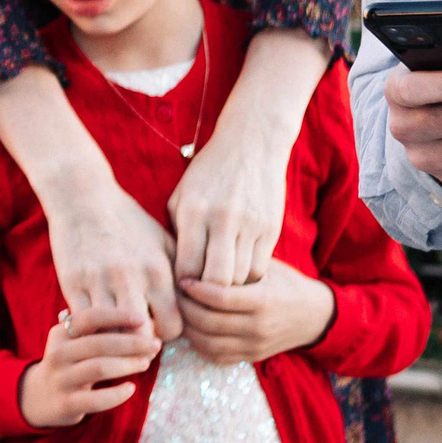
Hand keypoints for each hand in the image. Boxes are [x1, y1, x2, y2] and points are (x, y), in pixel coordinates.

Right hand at [19, 302, 160, 428]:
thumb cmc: (68, 365)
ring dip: (127, 365)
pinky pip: (96, 399)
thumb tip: (139, 322)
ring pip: (99, 368)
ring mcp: (61, 379)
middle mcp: (58, 354)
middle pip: (99, 344)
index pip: (89, 317)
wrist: (38, 398)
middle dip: (131, 343)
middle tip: (154, 345)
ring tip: (145, 364)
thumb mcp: (72, 343)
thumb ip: (96, 332)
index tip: (142, 318)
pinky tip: (131, 389)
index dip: (117, 316)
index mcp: (61, 334)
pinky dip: (117, 394)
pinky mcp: (67, 403)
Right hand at [41, 179, 183, 341]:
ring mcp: (99, 282)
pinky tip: (95, 320)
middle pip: (143, 337)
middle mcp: (131, 279)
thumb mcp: (164, 242)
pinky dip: (91, 328)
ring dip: (114, 338)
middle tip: (137, 335)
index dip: (167, 333)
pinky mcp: (72, 283)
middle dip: (141, 343)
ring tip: (116, 332)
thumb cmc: (128, 221)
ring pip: (111, 334)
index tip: (159, 326)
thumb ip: (182, 275)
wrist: (83, 197)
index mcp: (158, 271)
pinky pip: (83, 323)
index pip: (174, 327)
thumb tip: (196, 305)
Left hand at [169, 27, 325, 285]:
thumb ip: (176, 233)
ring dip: (229, 289)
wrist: (252, 144)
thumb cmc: (208, 174)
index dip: (181, 289)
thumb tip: (170, 274)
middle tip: (199, 298)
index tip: (178, 292)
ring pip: (241, 278)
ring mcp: (250, 225)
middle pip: (216, 281)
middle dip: (207, 296)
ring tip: (217, 288)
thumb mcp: (181, 197)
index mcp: (193, 212)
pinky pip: (259, 268)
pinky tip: (236, 272)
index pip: (185, 269)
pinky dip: (247, 277)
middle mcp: (222, 220)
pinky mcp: (271, 228)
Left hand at [177, 260, 335, 364]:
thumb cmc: (285, 283)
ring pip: (207, 342)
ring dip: (187, 326)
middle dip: (184, 306)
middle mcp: (258, 326)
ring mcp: (254, 345)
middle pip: (208, 321)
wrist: (313, 316)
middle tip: (173, 292)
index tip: (183, 278)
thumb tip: (197, 251)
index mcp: (264, 300)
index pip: (221, 298)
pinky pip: (215, 356)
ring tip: (178, 308)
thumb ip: (237, 263)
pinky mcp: (250, 357)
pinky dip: (197, 343)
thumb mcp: (267, 266)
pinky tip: (192, 326)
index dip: (195, 289)